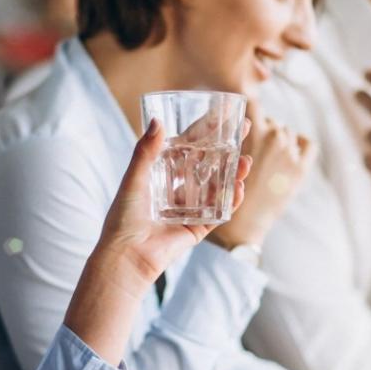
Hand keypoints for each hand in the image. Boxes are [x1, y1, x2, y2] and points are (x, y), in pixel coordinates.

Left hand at [63, 119, 249, 365]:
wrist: (126, 255)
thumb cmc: (124, 217)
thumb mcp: (134, 178)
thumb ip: (145, 151)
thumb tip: (157, 121)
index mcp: (164, 173)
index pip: (190, 146)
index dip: (207, 130)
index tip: (225, 114)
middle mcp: (179, 187)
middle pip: (210, 163)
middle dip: (228, 147)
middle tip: (246, 128)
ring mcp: (191, 208)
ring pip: (219, 186)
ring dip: (234, 173)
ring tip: (245, 161)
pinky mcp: (198, 227)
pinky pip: (219, 212)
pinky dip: (231, 201)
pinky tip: (238, 188)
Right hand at [206, 99, 314, 249]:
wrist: (241, 225)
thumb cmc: (224, 195)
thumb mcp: (220, 158)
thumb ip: (228, 136)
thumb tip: (231, 116)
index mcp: (252, 131)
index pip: (253, 103)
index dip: (249, 110)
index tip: (244, 119)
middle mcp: (273, 137)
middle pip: (271, 121)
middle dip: (263, 131)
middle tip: (253, 151)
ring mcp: (289, 152)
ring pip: (287, 133)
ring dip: (279, 141)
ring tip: (267, 160)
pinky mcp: (301, 168)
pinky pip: (308, 144)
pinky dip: (300, 145)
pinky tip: (291, 154)